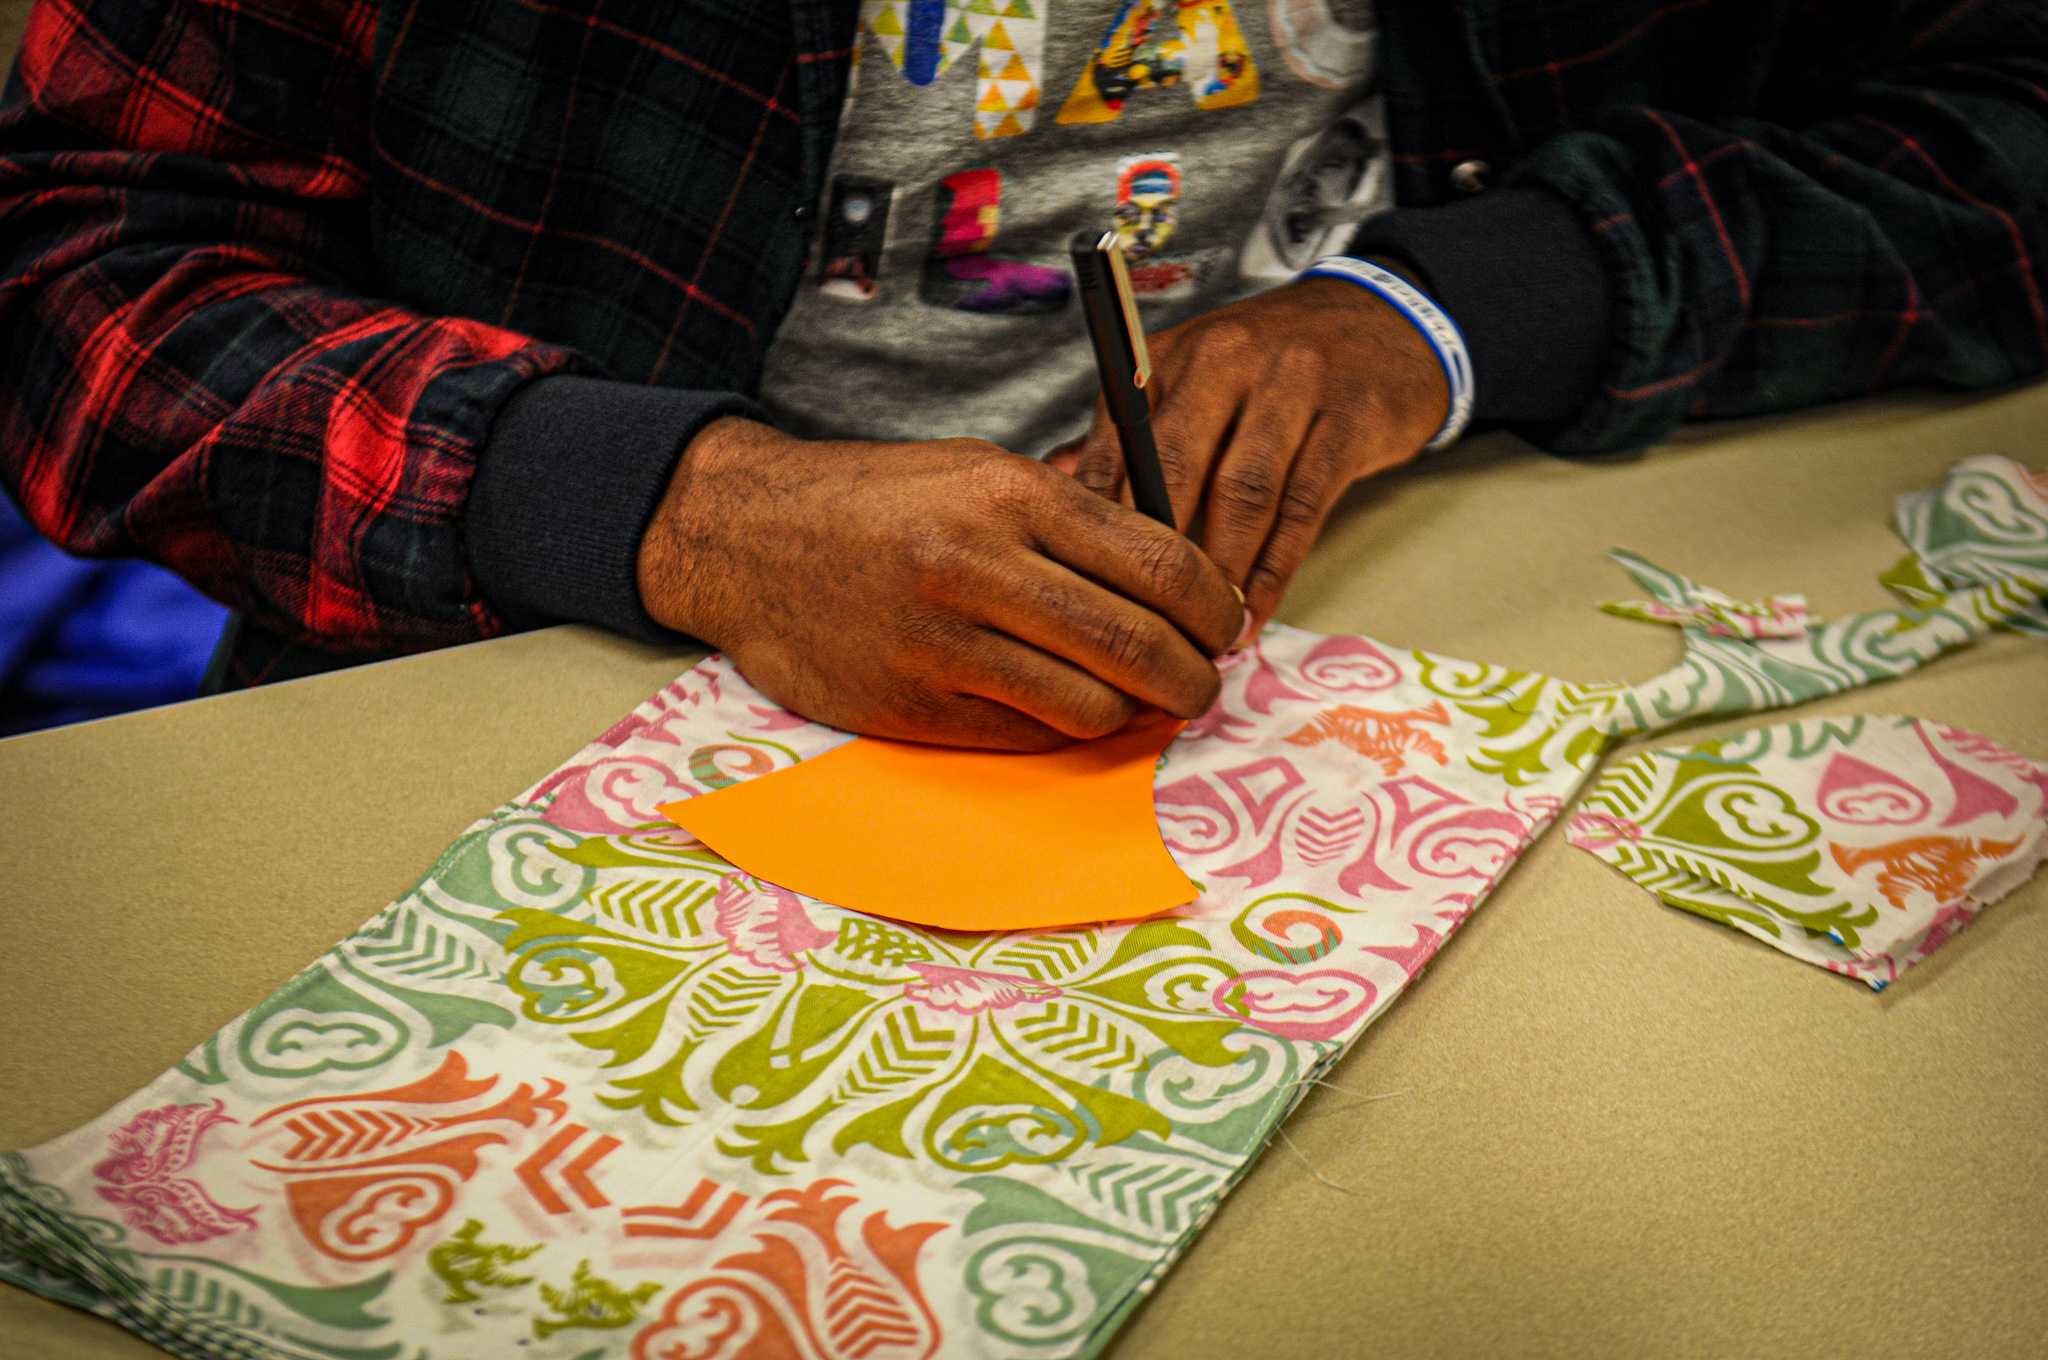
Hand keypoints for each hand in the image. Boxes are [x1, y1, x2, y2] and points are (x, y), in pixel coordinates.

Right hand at [636, 418, 1246, 749]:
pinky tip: (1067, 710)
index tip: (1226, 624)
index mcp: (1010, 495)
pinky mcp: (912, 705)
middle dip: (1193, 676)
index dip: (1214, 605)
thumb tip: (1172, 581)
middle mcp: (979, 566)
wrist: (746, 537)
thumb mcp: (977, 472)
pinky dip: (1064, 730)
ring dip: (1134, 714)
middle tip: (1203, 682)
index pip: (1159, 561)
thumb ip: (1069, 521)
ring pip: (1091, 705)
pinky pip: (1026, 736)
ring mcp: (941, 643)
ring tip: (1140, 702)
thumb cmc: (875, 502)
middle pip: (1138, 643)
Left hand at [1051, 274, 1447, 634]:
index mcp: (1168, 357)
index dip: (1102, 526)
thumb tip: (1055, 503)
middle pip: (1176, 468)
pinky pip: (1303, 506)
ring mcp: (1293, 383)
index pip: (1118, 446)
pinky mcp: (1350, 417)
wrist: (1380, 323)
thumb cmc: (1267, 370)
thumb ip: (1127, 440)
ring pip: (1243, 492)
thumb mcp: (1190, 383)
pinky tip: (1254, 612)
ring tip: (1204, 633)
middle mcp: (1225, 360)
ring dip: (1220, 573)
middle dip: (1159, 557)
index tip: (1092, 592)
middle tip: (1148, 625)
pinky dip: (1275, 570)